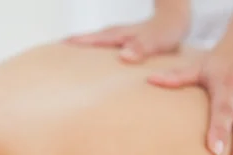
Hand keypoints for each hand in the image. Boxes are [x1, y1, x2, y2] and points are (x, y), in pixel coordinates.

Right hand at [65, 11, 189, 63]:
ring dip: (82, 44)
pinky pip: (104, 45)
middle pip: (90, 38)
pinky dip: (94, 48)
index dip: (77, 44)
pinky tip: (92, 56)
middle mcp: (117, 34)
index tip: (59, 47)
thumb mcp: (157, 42)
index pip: (94, 40)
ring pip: (96, 40)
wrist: (178, 19)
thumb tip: (123, 56)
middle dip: (73, 43)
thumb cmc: (168, 31)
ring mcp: (120, 36)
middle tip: (55, 49)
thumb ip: (141, 48)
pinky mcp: (125, 41)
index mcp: (120, 36)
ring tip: (67, 51)